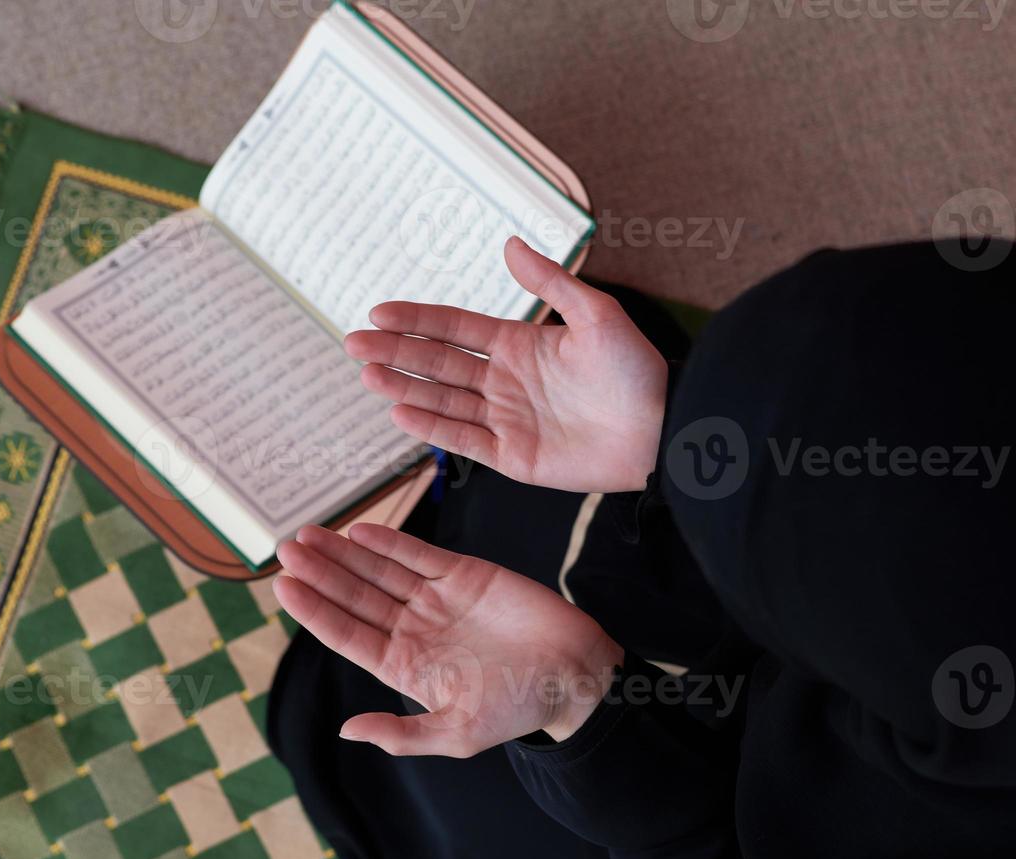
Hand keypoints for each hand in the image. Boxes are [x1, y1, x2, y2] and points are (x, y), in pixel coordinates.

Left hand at [272, 524, 623, 755]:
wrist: (573, 675)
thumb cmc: (518, 710)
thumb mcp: (457, 734)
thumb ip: (402, 734)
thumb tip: (347, 731)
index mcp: (405, 666)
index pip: (348, 635)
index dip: (315, 611)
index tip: (283, 588)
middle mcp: (414, 629)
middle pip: (355, 596)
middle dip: (320, 574)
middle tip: (284, 550)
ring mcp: (437, 599)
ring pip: (379, 569)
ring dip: (344, 553)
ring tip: (307, 536)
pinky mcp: (465, 574)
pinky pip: (419, 553)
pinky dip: (390, 540)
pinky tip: (359, 531)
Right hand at [344, 237, 667, 492]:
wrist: (662, 431)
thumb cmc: (636, 371)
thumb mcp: (597, 315)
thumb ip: (551, 283)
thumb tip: (509, 244)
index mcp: (520, 345)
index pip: (455, 329)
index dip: (416, 320)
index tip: (377, 311)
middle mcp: (505, 381)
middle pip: (438, 364)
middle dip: (395, 352)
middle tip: (352, 343)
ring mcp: (506, 420)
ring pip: (442, 401)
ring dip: (403, 387)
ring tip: (366, 375)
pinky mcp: (512, 457)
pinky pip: (463, 441)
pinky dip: (432, 428)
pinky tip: (399, 411)